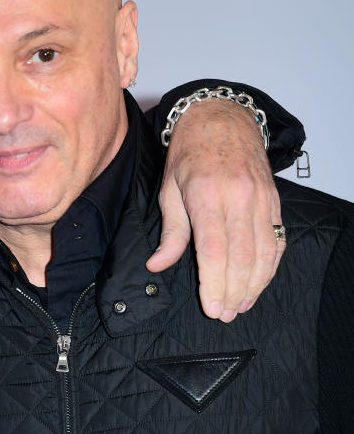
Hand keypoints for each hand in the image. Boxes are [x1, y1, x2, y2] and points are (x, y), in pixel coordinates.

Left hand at [147, 98, 284, 321]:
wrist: (220, 119)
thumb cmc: (188, 154)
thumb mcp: (168, 188)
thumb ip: (169, 231)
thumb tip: (156, 265)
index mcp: (206, 195)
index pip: (213, 249)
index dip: (214, 282)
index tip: (211, 307)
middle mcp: (238, 198)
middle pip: (241, 257)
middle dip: (233, 291)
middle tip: (224, 314)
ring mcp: (261, 200)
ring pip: (263, 252)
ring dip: (254, 284)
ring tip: (240, 305)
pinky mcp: (274, 201)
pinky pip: (277, 240)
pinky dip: (270, 266)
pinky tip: (259, 282)